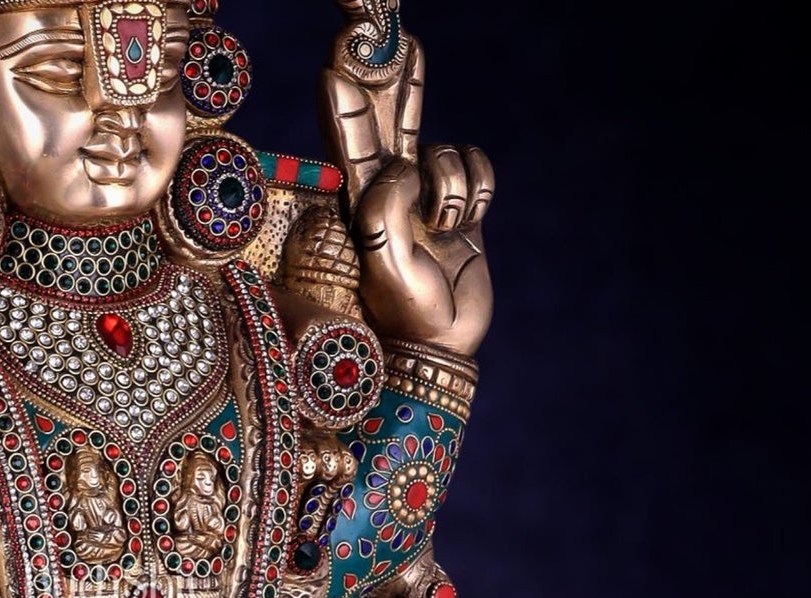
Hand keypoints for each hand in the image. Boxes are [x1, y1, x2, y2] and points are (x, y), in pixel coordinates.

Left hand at [320, 5, 493, 357]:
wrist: (443, 344)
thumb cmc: (404, 313)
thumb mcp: (383, 266)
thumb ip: (384, 212)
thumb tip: (402, 168)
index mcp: (359, 204)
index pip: (350, 144)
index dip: (346, 107)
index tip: (333, 69)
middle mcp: (391, 191)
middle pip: (394, 122)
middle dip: (399, 85)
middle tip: (400, 39)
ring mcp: (427, 196)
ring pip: (445, 152)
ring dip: (452, 186)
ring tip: (443, 228)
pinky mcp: (462, 204)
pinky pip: (476, 166)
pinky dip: (477, 191)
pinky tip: (465, 222)